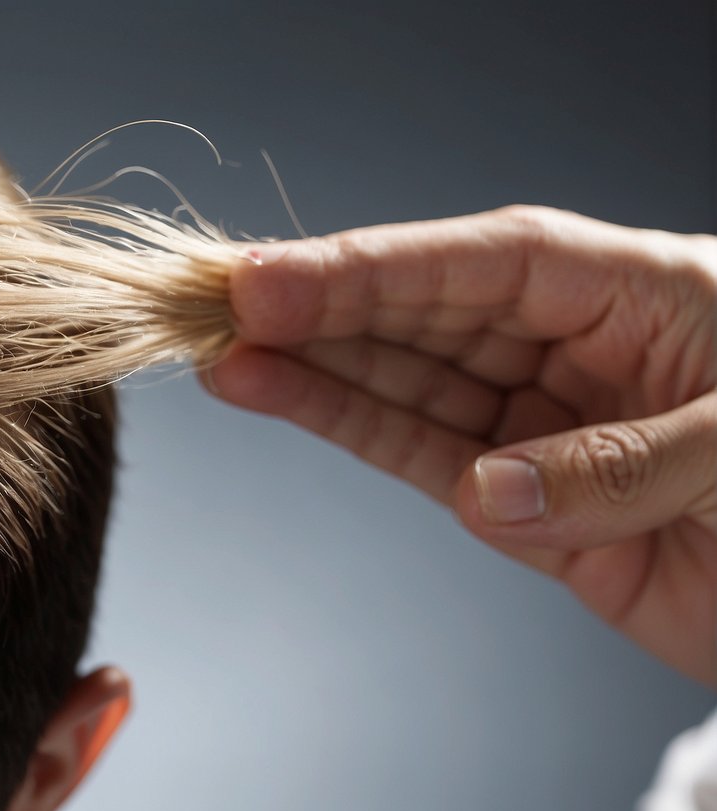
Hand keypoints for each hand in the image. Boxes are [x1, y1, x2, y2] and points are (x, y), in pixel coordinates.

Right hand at [207, 206, 716, 684]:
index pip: (486, 260)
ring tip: (222, 355)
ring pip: (403, 383)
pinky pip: (418, 456)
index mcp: (638, 291)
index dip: (376, 266)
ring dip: (312, 369)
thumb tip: (486, 489)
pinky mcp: (517, 506)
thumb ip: (619, 464)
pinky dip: (348, 429)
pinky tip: (279, 397)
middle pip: (424, 313)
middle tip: (217, 305)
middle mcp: (570, 349)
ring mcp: (535, 426)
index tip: (276, 278)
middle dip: (321, 307)